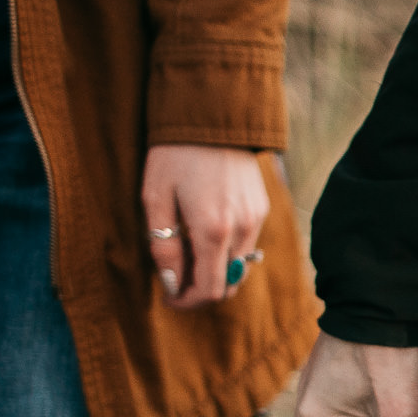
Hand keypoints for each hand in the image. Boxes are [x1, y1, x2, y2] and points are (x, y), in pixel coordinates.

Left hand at [142, 144, 269, 308]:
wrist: (213, 114)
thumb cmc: (174, 154)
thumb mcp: (155, 198)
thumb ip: (163, 247)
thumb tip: (172, 283)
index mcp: (212, 231)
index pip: (209, 290)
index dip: (188, 302)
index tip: (170, 298)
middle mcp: (241, 231)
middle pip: (229, 285)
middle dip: (203, 292)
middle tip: (178, 282)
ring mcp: (256, 219)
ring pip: (241, 267)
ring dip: (217, 272)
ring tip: (191, 257)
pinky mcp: (262, 208)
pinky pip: (248, 245)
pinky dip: (229, 252)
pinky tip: (208, 235)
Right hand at [294, 333, 417, 416]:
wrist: (388, 290)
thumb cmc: (385, 352)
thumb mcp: (400, 411)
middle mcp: (313, 401)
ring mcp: (331, 379)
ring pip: (374, 415)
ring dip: (400, 413)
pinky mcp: (350, 361)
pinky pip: (375, 392)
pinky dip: (397, 393)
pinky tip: (416, 388)